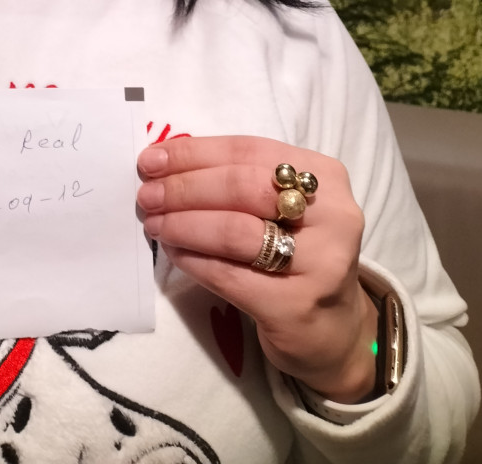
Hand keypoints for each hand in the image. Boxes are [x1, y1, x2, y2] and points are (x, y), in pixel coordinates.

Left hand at [136, 136, 377, 401]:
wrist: (334, 329)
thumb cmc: (298, 252)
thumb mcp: (282, 206)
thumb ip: (238, 179)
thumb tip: (166, 160)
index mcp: (324, 176)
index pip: (248, 150)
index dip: (194, 153)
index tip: (151, 159)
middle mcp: (331, 215)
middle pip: (240, 187)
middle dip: (184, 188)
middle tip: (147, 195)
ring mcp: (320, 263)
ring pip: (234, 231)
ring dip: (183, 224)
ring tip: (155, 224)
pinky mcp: (297, 306)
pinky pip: (230, 276)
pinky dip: (194, 261)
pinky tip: (174, 254)